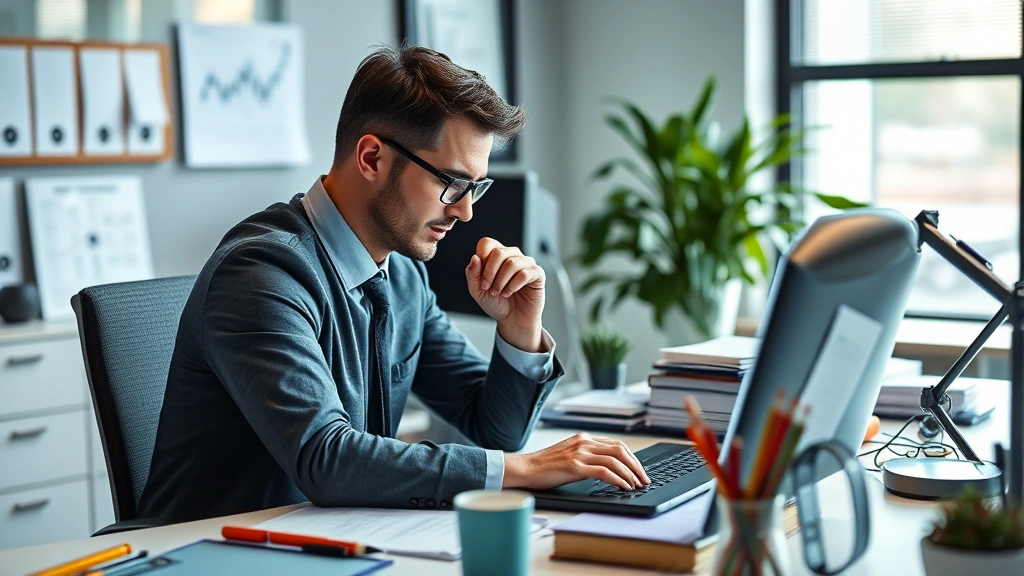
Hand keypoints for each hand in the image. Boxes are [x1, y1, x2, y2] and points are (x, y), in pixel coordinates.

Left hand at [465, 237, 544, 351]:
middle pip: (498, 252)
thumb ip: (472, 274)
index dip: (481, 259)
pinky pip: (524, 273)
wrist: (511, 320)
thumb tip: (475, 258)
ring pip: (511, 263)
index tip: (481, 278)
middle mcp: (512, 255)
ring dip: (501, 281)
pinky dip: (513, 286)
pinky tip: (509, 293)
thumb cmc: (496, 303)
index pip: (487, 243)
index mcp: (496, 255)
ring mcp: (526, 263)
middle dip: (490, 273)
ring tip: (499, 293)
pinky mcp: (537, 274)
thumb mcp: (477, 291)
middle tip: (487, 288)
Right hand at [502, 433, 650, 490]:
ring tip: (637, 485)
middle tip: (644, 479)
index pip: (616, 444)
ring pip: (615, 460)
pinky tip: (624, 487)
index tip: (639, 470)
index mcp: (583, 438)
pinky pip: (604, 471)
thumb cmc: (544, 466)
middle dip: (636, 465)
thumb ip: (586, 456)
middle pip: (620, 450)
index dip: (632, 458)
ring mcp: (579, 453)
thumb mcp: (568, 455)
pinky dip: (618, 479)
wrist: (524, 468)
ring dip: (630, 474)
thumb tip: (607, 468)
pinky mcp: (575, 466)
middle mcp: (584, 442)